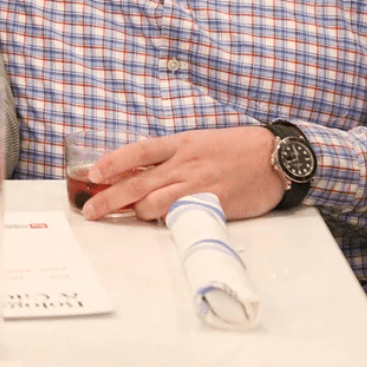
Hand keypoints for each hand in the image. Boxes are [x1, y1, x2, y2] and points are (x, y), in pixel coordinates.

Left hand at [80, 126, 286, 222]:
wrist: (276, 157)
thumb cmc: (237, 149)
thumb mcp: (200, 143)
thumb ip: (173, 157)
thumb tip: (141, 172)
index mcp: (182, 144)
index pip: (139, 151)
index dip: (113, 162)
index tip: (93, 173)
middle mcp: (186, 163)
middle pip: (139, 181)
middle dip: (110, 198)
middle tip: (91, 211)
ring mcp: (199, 185)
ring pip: (155, 203)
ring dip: (138, 212)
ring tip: (131, 216)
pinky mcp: (213, 205)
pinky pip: (181, 216)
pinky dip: (167, 221)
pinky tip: (162, 223)